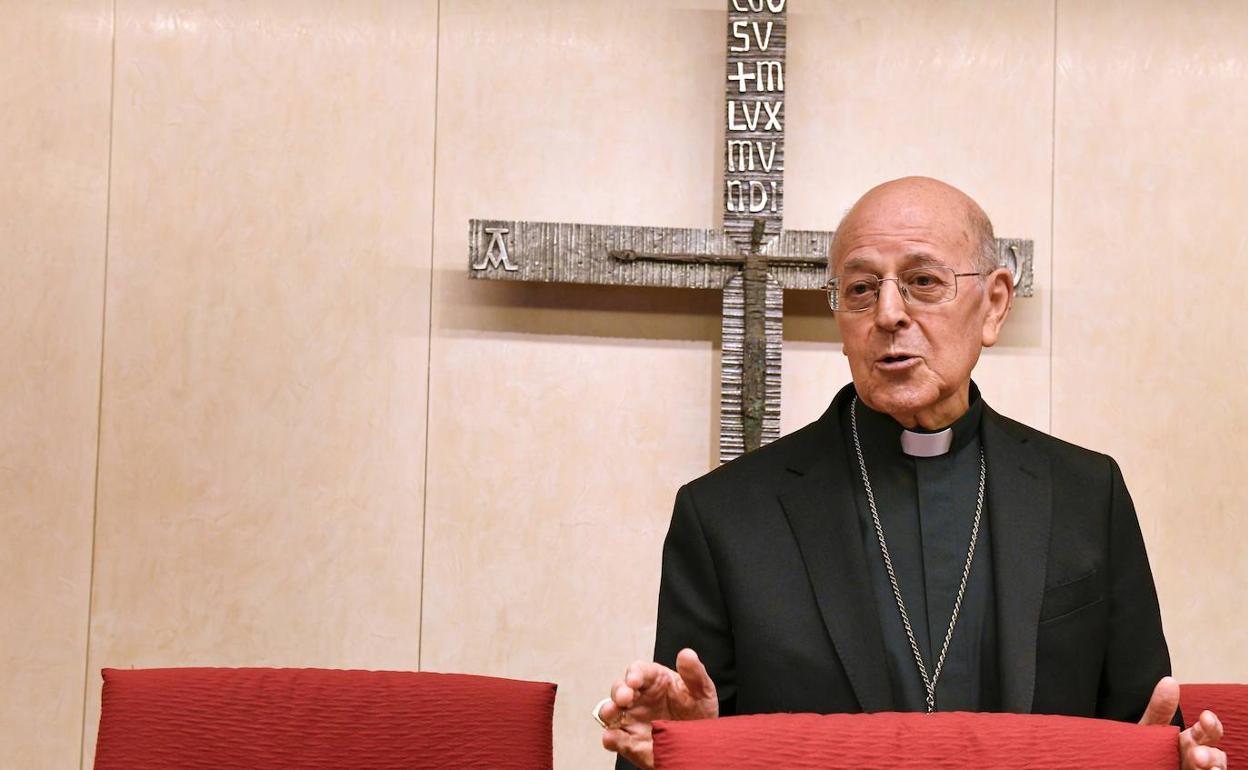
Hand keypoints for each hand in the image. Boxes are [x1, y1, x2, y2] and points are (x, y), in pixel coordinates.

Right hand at [598, 648, 718, 769]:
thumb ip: (694, 673)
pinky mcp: (630, 743)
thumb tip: (686, 654)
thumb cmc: (699, 711)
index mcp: (654, 680)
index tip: (635, 680)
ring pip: (610, 712)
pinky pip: (615, 739)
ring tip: (612, 713)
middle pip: (619, 689)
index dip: (634, 674)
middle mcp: (638, 698)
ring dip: (608, 711)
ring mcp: (632, 720)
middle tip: (625, 698)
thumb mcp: (702, 691)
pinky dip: (611, 738)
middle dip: (619, 691)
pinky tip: (612, 738)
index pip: (638, 671)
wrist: (702, 743)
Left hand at [1138, 676, 1225, 769]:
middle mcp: (1194, 758)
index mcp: (1188, 741)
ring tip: (1202, 767)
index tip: (1206, 716)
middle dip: (1211, 755)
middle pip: (1214, 756)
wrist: (1131, 763)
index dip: (1210, 724)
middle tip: (1199, 755)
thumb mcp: (1151, 728)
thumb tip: (1169, 681)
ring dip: (1212, 769)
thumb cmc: (1144, 748)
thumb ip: (1159, 709)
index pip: (1207, 731)